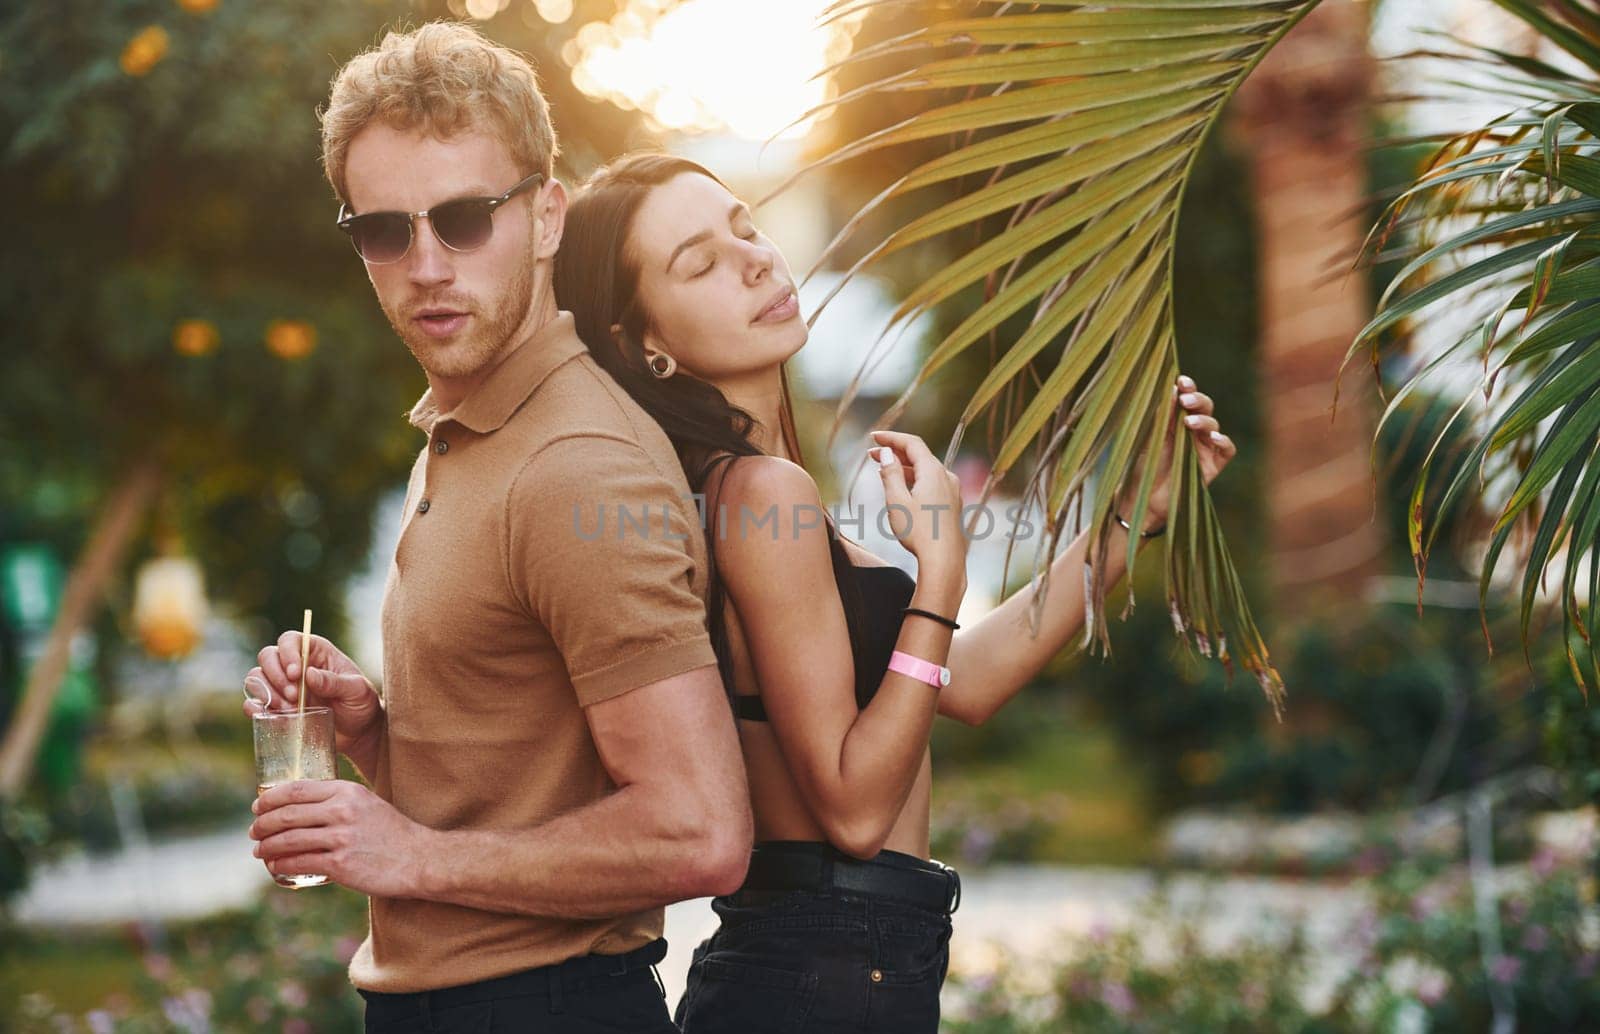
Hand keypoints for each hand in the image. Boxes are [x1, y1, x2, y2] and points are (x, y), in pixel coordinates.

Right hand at [242, 632, 382, 759]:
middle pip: (267, 656)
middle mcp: (295, 665)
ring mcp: (283, 686)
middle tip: (295, 696)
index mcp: (316, 652)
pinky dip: (256, 708)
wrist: (359, 732)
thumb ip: (335, 682)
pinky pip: (254, 702)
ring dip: (267, 693)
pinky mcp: (277, 707)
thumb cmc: (361, 704)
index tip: (296, 674)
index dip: (287, 654)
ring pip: (257, 677)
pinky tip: (270, 715)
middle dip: (276, 676)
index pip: (290, 641)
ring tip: (291, 710)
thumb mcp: (357, 691)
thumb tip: (309, 674)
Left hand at [249, 779, 428, 897]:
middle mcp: (342, 810)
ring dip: (266, 846)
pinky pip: (299, 862)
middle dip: (262, 824)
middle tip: (254, 831)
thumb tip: (302, 807)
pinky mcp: (340, 864)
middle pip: (287, 814)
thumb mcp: (367, 803)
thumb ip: (338, 801)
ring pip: (288, 839)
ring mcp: (341, 838)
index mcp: (348, 791)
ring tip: (259, 850)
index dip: (271, 798)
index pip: (297, 789)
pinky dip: (280, 864)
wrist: (420, 859)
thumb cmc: (392, 833)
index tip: (258, 807)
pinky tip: (275, 866)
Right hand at [869, 429, 968, 593]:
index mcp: (933, 472)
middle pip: (919, 456)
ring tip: (883, 471)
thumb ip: (891, 474)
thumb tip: (888, 454)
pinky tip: (903, 489)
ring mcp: (952, 490)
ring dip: (904, 467)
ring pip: (925, 470)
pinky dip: (915, 480)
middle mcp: (946, 477)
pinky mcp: (952, 504)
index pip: (912, 443)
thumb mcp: (897, 501)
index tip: (873, 437)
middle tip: (872, 455)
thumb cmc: (918, 533)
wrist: (944, 561)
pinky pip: (932, 483)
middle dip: (895, 452)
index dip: (891, 438)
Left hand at [1124, 374, 1237, 526]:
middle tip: (1184, 400)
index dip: (1188, 387)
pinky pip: (1226, 449)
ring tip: (1188, 422)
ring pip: (1214, 426)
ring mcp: (1204, 448)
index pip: (1188, 398)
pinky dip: (1223, 441)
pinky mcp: (1213, 466)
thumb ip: (1162, 415)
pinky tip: (1212, 438)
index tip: (1181, 381)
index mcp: (1176, 420)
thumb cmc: (1145, 465)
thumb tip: (1171, 388)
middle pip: (1205, 408)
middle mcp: (1193, 431)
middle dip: (1197, 400)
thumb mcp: (1151, 438)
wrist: (1143, 496)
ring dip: (1203, 420)